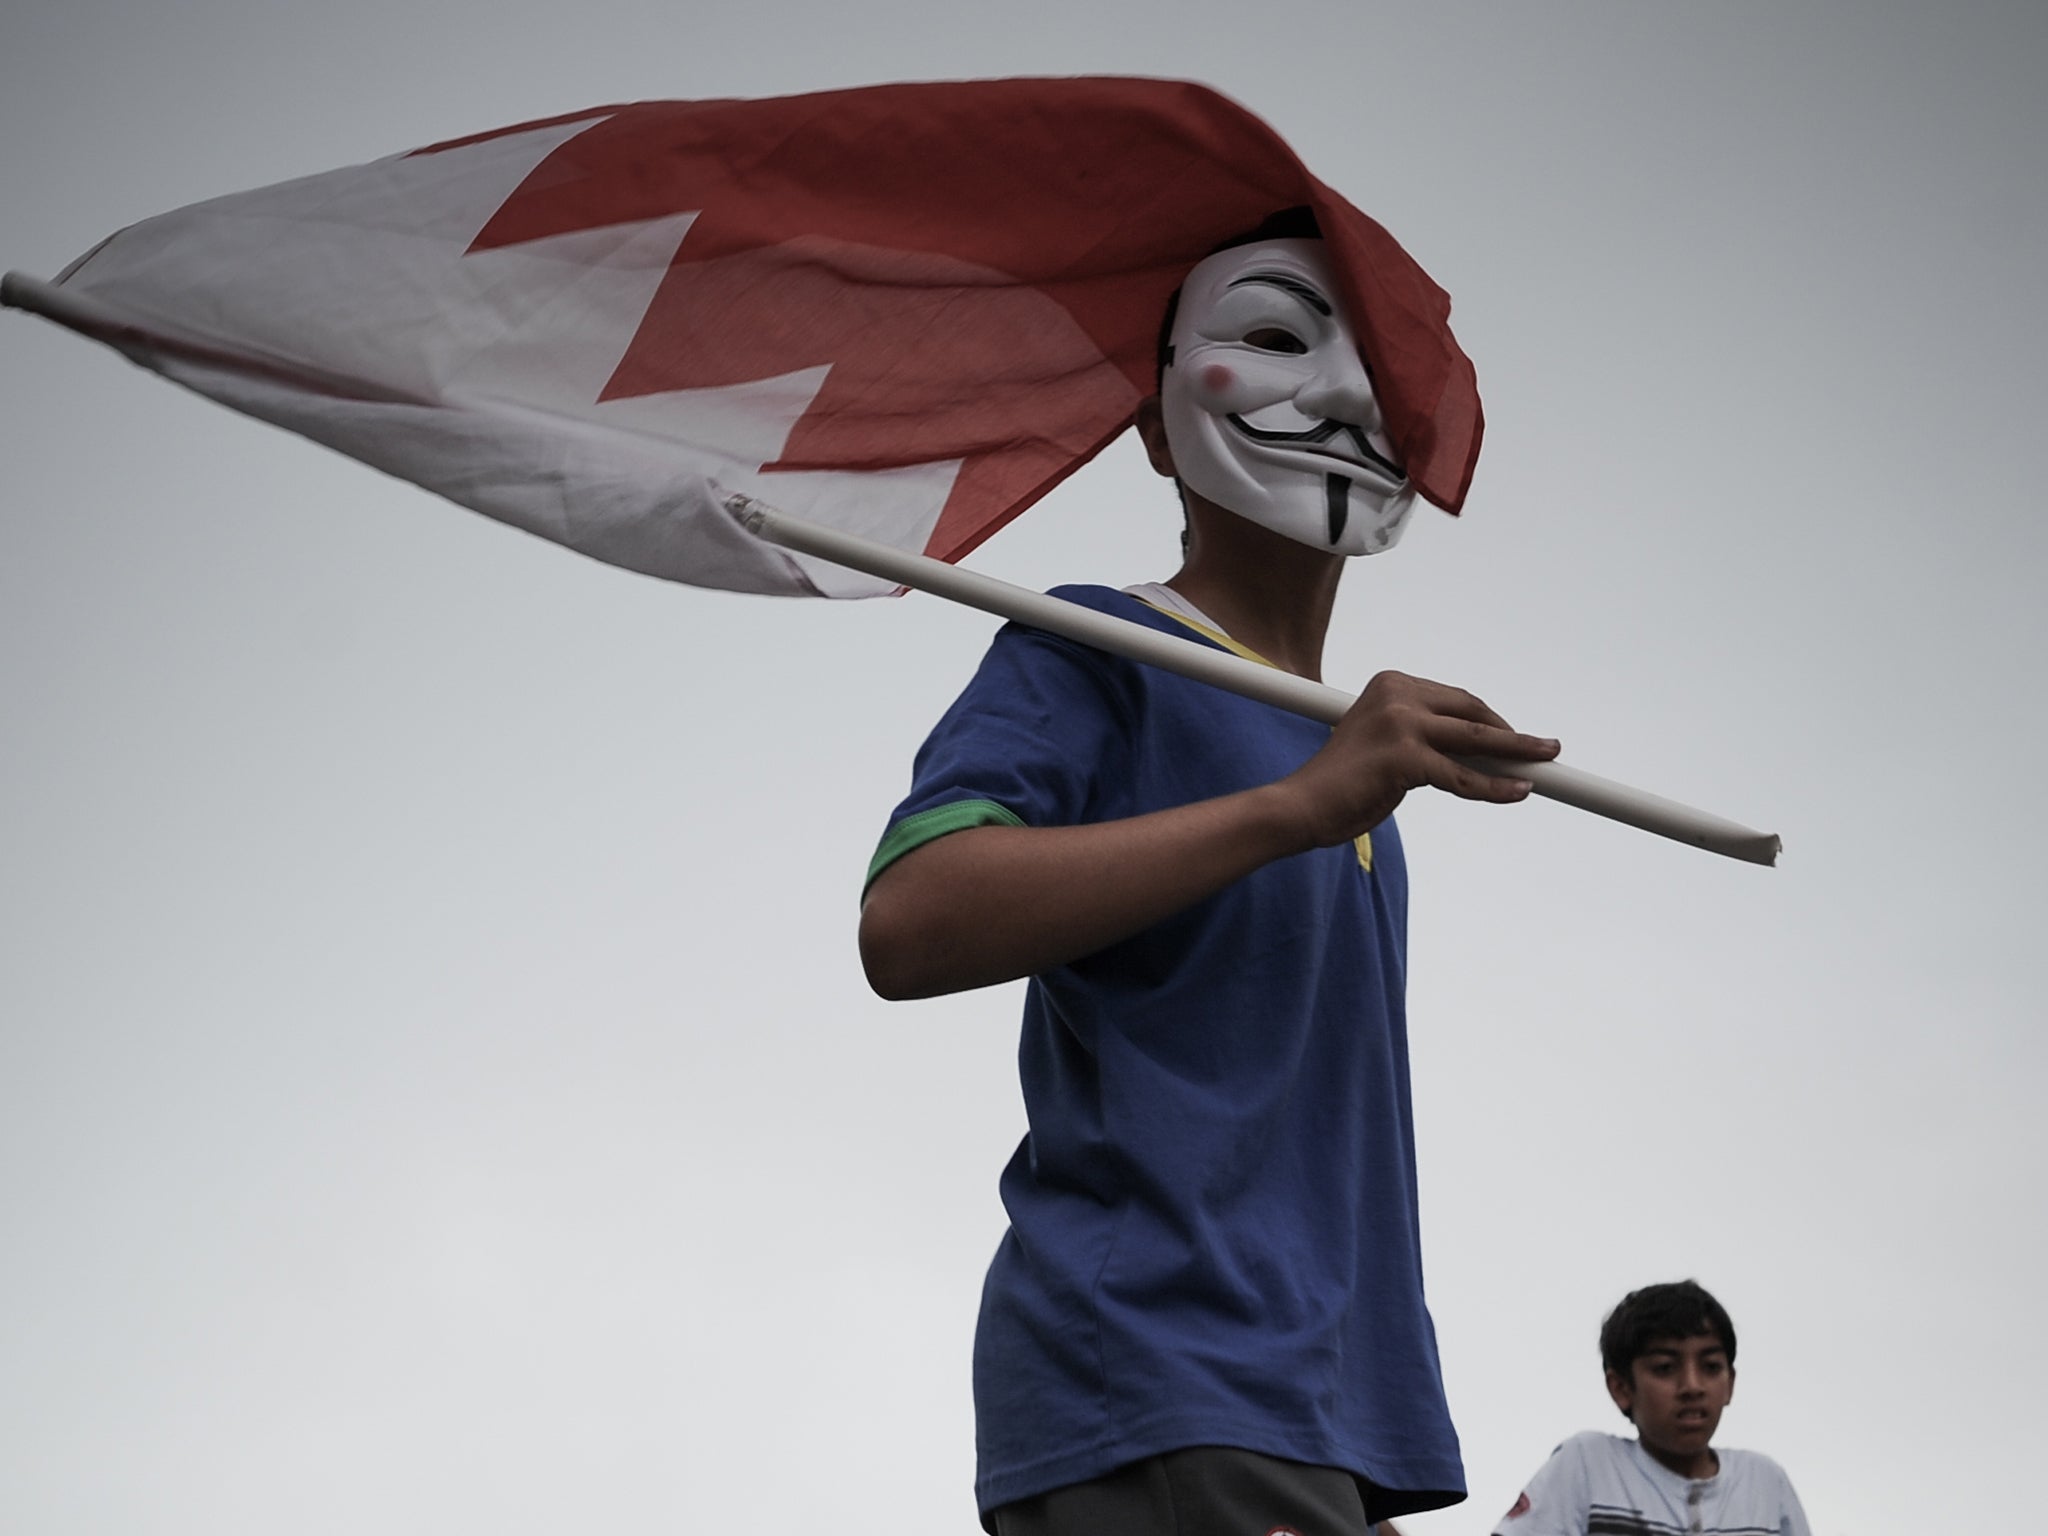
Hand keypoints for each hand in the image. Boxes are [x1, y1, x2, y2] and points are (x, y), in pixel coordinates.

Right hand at [1278, 670, 1559, 846]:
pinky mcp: (1405, 757)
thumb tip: (1485, 754)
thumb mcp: (1388, 747)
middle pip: (1473, 713)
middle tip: (1544, 750)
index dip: (1492, 721)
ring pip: (1477, 740)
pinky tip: (1517, 792)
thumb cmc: (1343, 783)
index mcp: (1392, 683)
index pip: (1457, 700)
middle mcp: (1397, 695)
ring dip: (1519, 751)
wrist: (1301, 805)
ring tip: (1547, 761)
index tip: (1514, 739)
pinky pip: (1464, 776)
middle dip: (1513, 734)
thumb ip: (1426, 740)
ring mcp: (1401, 723)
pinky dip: (1495, 787)